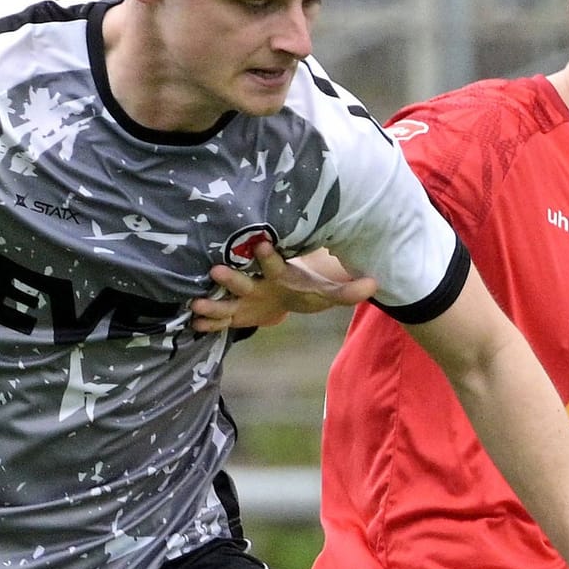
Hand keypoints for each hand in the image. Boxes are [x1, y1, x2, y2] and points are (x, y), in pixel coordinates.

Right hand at [189, 243, 378, 332]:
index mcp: (278, 272)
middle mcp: (256, 282)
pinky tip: (193, 326)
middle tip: (215, 271)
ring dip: (212, 303)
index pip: (274, 262)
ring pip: (225, 300)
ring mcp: (242, 298)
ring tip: (195, 306)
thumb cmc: (305, 288)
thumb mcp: (327, 291)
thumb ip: (348, 290)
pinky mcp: (234, 314)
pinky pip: (220, 320)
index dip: (268, 254)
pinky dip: (208, 324)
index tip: (262, 242)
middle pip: (243, 280)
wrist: (284, 292)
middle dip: (231, 277)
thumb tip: (375, 284)